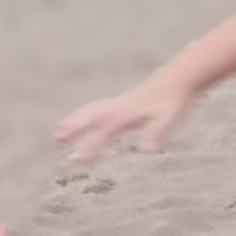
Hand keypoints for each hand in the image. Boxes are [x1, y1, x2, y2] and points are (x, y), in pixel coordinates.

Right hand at [54, 70, 193, 153]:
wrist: (179, 78)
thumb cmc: (174, 100)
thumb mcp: (169, 118)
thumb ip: (156, 133)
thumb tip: (147, 151)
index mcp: (129, 112)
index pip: (106, 130)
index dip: (92, 143)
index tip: (77, 157)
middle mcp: (120, 106)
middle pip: (92, 115)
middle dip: (74, 126)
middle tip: (56, 138)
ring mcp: (120, 103)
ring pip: (93, 111)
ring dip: (76, 120)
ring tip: (59, 131)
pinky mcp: (124, 103)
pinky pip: (100, 109)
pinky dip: (87, 115)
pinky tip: (82, 121)